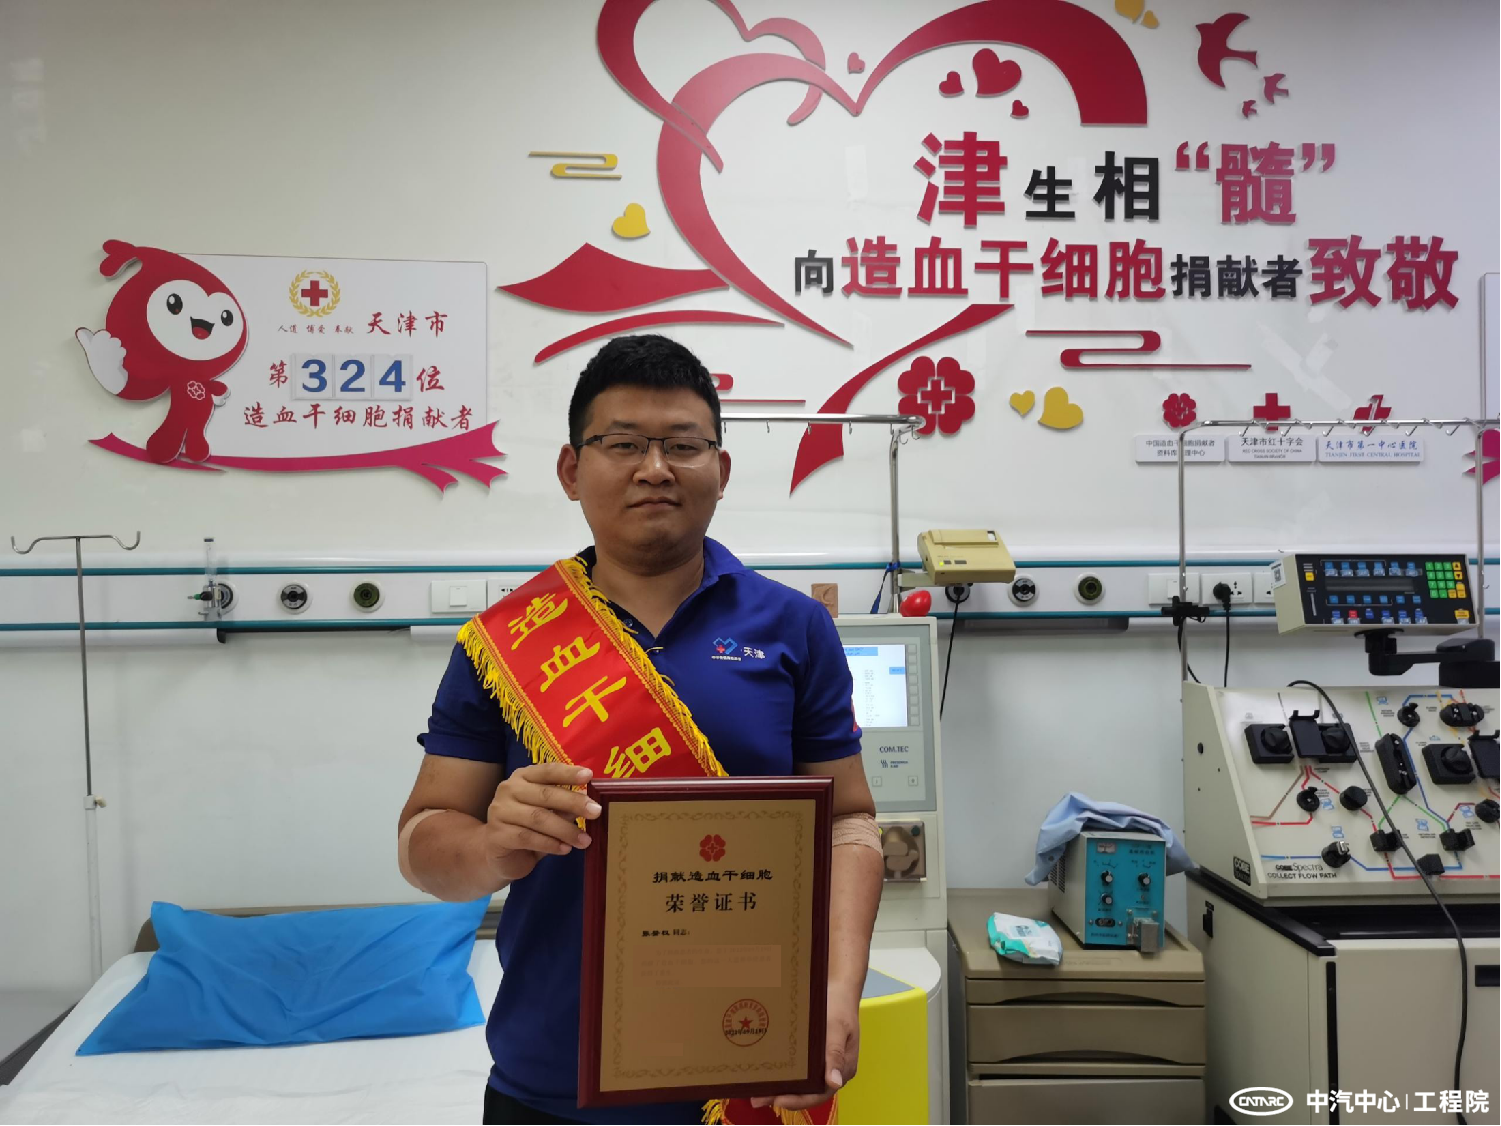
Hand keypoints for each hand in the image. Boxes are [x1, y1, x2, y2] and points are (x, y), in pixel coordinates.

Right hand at [483, 763, 597, 881]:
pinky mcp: (497, 835)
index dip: (568, 772)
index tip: (589, 776)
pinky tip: (565, 849)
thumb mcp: (548, 813)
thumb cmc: (527, 827)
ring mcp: (500, 811)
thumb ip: (563, 807)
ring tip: (585, 840)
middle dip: (573, 802)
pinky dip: (550, 844)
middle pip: (545, 794)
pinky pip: (527, 838)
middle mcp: (509, 789)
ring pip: (538, 818)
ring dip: (565, 830)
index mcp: (523, 777)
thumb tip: (588, 803)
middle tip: (596, 812)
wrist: (497, 854)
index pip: (547, 771)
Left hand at [750, 983, 859, 1112]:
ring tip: (756, 1092)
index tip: (778, 1100)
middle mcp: (832, 1071)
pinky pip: (798, 1070)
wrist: (839, 988)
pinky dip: (784, 1074)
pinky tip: (767, 1074)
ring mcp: (822, 1063)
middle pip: (807, 1092)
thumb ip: (835, 1053)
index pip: (820, 1093)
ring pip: (801, 1083)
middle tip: (757, 1099)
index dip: (799, 1100)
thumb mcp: (838, 1028)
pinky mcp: (812, 1055)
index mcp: (843, 1069)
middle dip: (783, 1097)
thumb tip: (834, 1082)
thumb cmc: (840, 1007)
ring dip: (780, 1088)